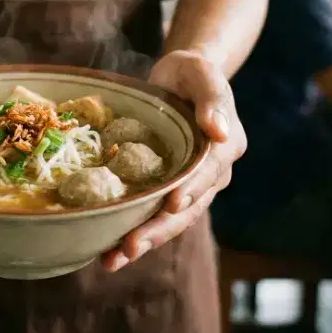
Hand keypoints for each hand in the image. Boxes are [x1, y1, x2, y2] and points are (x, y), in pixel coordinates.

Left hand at [101, 50, 245, 270]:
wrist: (180, 79)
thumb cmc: (192, 72)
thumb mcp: (201, 74)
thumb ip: (211, 99)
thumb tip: (219, 132)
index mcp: (225, 147)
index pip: (208, 173)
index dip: (191, 189)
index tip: (171, 204)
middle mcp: (212, 174)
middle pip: (187, 208)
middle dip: (159, 230)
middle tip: (130, 248)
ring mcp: (190, 185)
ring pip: (169, 220)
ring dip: (142, 242)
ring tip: (113, 260)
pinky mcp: (167, 189)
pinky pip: (152, 215)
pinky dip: (132, 232)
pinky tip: (106, 250)